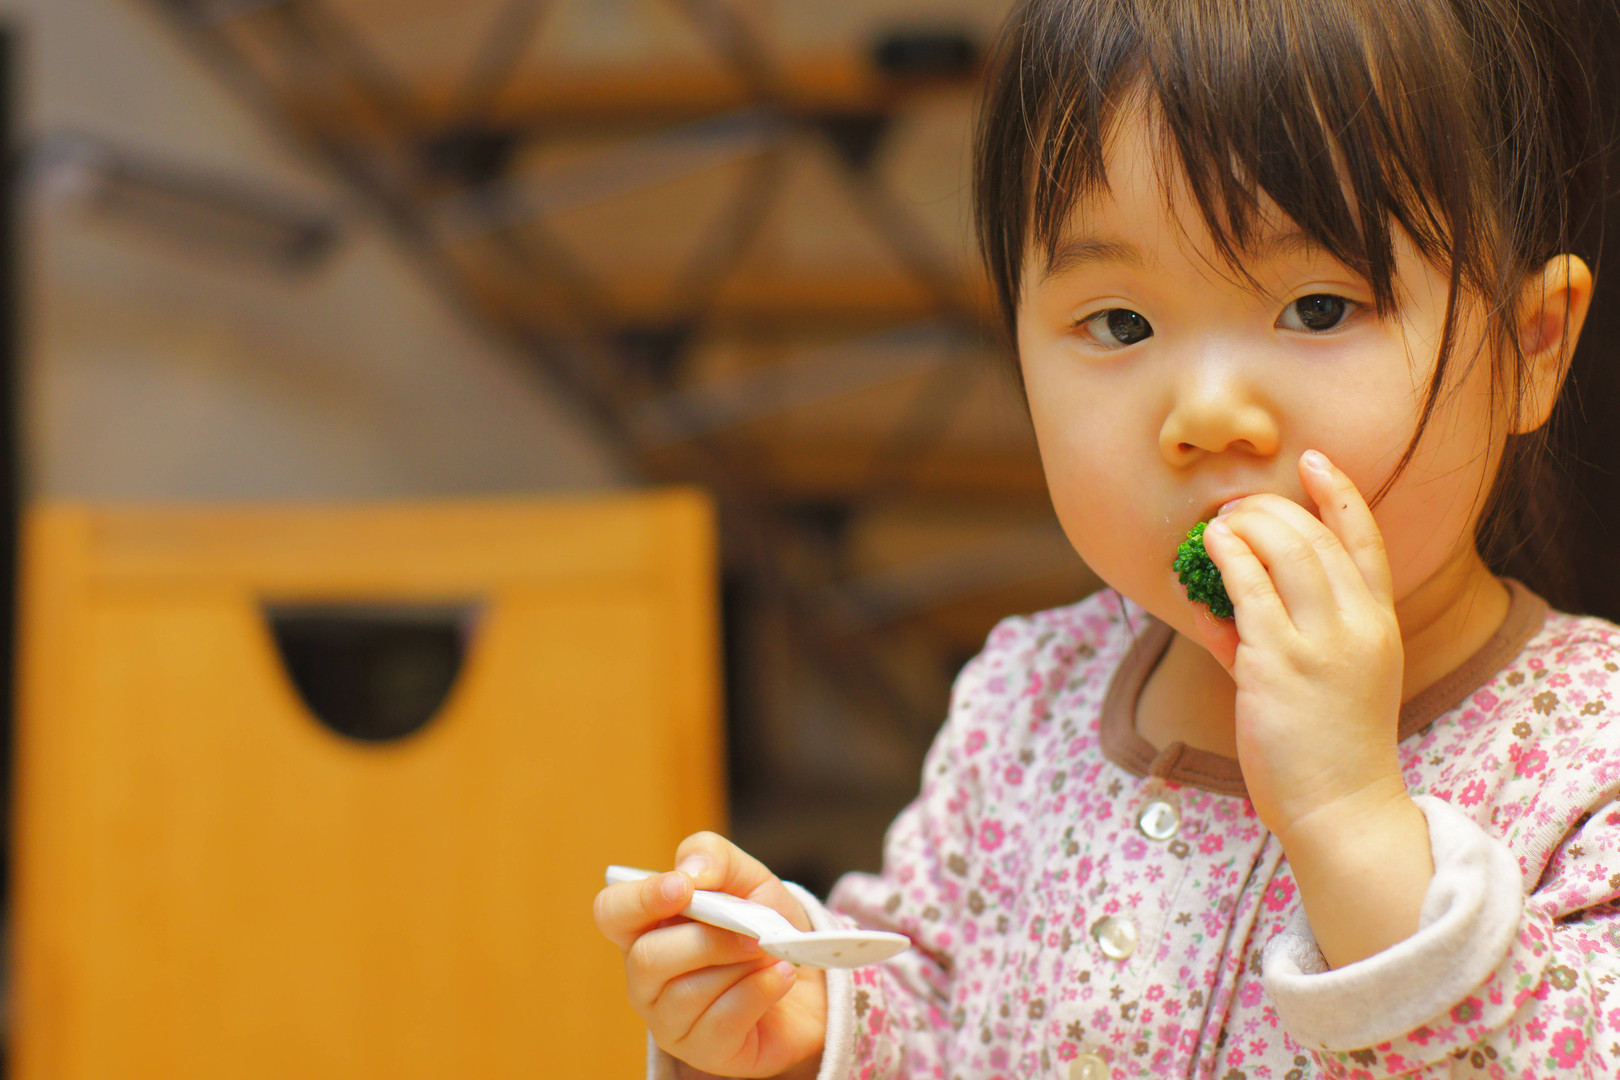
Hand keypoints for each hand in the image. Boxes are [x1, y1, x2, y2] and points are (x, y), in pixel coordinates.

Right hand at [592, 831, 826, 1078]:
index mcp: (647, 926)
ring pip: (686, 993)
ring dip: (739, 966)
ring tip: (770, 954)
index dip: (639, 899)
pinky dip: (758, 992)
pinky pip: (721, 1022)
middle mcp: (646, 976)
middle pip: (647, 958)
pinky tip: (780, 977)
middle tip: (754, 931)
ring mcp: (669, 1019)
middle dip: (710, 940)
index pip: (611, 912)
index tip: (683, 888)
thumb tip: (689, 871)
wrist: (811, 981)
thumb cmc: (764, 927)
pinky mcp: (704, 1051)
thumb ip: (715, 857)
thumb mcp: (748, 878)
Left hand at [1189, 449, 1409, 842]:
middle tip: (1239, 504)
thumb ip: (1269, 639)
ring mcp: (1323, 644)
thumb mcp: (1321, 682)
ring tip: (1220, 523)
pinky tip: (1210, 548)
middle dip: (1274, 508)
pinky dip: (1228, 559)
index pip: (1367, 542)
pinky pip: (1250, 591)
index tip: (1315, 461)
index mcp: (1379, 626)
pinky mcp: (1280, 665)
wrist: (1341, 809)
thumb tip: (1213, 609)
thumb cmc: (1326, 748)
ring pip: (1288, 552)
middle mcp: (1358, 626)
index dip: (1341, 493)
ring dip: (1248, 526)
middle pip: (1319, 536)